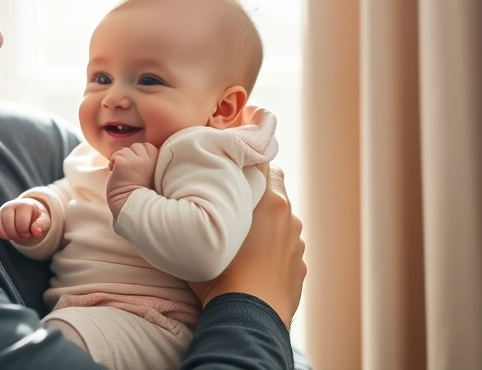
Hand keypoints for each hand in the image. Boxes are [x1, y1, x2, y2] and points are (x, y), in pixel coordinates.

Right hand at [0, 199, 50, 245]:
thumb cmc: (36, 218)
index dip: (26, 232)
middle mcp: (11, 205)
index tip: (30, 231)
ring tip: (18, 233)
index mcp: (25, 205)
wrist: (29, 213)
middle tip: (24, 234)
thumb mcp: (44, 221)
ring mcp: (2, 211)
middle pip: (10, 228)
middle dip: (19, 235)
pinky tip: (10, 233)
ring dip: (10, 236)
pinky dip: (2, 235)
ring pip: (1, 229)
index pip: (21, 225)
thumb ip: (42, 225)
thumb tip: (37, 232)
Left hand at [106, 143, 157, 218]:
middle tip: (131, 171)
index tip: (139, 167)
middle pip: (137, 146)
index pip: (148, 146)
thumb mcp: (153, 174)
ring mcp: (135, 159)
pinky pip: (115, 155)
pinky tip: (115, 173)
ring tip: (125, 174)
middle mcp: (148, 157)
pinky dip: (113, 163)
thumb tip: (138, 152)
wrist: (132, 206)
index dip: (141, 155)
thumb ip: (149, 161)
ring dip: (122, 159)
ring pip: (125, 150)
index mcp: (159, 160)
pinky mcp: (122, 162)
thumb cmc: (143, 193)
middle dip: (132, 155)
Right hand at [187, 164, 305, 327]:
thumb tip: (182, 198)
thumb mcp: (203, 233)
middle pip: (275, 189)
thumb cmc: (221, 275)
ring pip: (281, 221)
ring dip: (265, 223)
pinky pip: (285, 248)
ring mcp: (297, 244)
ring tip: (241, 238)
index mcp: (271, 202)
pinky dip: (272, 250)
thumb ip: (199, 210)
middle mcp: (288, 218)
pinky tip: (253, 263)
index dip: (248, 163)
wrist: (248, 318)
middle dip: (256, 192)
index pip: (265, 163)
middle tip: (231, 200)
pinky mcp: (299, 267)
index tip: (232, 167)